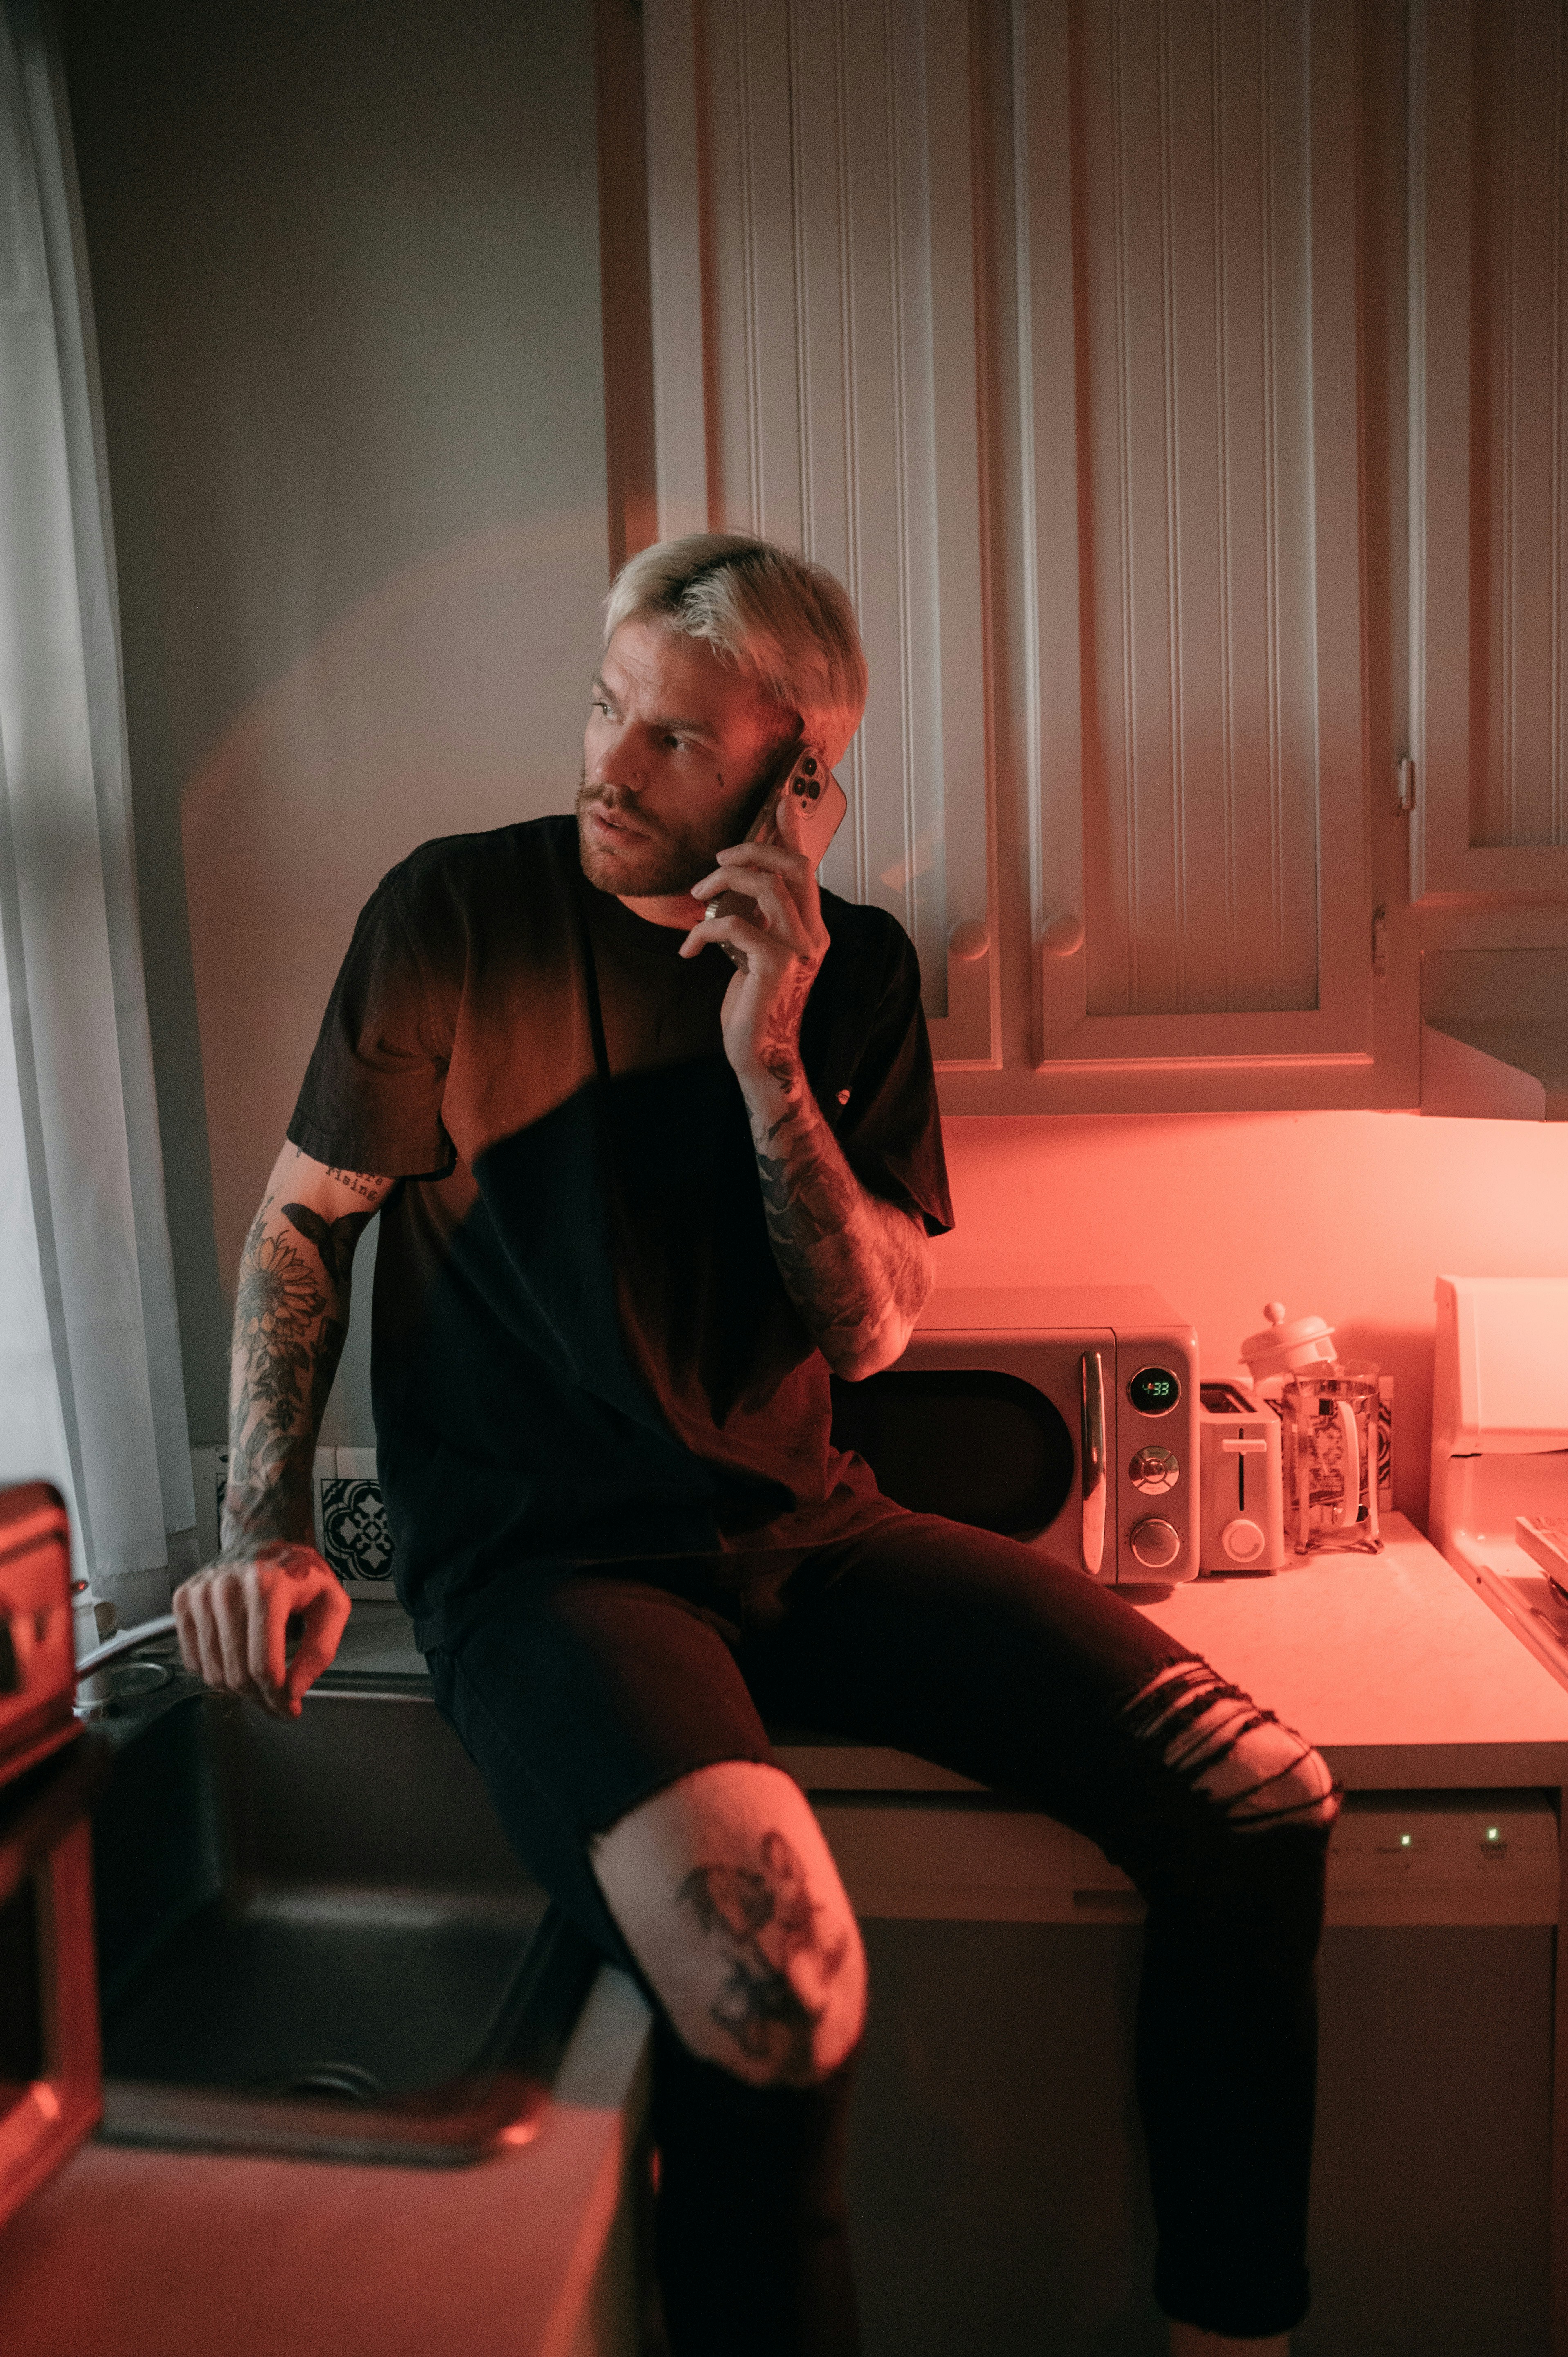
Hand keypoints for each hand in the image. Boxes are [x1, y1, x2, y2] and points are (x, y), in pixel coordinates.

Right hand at [173, 1541, 350, 1720]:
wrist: (264, 1537)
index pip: (264, 1665)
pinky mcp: (184, 1600)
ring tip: (260, 1684)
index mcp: (268, 1587)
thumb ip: (320, 1650)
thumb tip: (293, 1690)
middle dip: (260, 1700)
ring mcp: (202, 1593)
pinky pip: (193, 1659)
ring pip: (213, 1672)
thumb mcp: (331, 1604)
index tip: (290, 1708)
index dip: (278, 1698)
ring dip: (238, 1691)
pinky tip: (237, 1662)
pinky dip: (215, 1672)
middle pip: (237, 1674)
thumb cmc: (298, 1571)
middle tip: (277, 1703)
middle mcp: (229, 1588)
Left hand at [681, 786, 827, 1096]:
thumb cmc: (753, 1001)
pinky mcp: (775, 966)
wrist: (758, 1053)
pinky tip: (689, 949)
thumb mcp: (755, 950)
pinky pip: (736, 925)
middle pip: (792, 865)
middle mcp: (813, 934)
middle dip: (750, 849)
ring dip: (723, 880)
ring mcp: (798, 950)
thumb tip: (737, 878)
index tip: (781, 798)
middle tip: (717, 858)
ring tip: (697, 898)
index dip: (793, 830)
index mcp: (811, 927)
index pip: (805, 868)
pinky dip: (705, 931)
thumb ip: (758, 916)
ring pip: (765, 885)